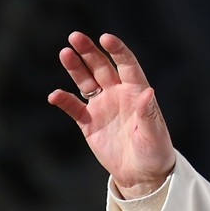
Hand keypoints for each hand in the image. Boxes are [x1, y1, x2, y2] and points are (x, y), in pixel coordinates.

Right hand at [48, 31, 175, 198]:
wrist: (141, 173)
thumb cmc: (154, 150)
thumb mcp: (153, 133)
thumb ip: (148, 113)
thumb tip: (149, 92)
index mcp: (137, 91)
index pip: (127, 64)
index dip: (117, 50)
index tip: (106, 38)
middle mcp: (118, 93)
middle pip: (101, 67)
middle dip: (89, 51)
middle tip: (75, 36)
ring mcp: (103, 106)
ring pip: (86, 81)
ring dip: (75, 68)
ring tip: (64, 53)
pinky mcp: (89, 122)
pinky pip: (74, 107)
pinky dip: (64, 101)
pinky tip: (55, 95)